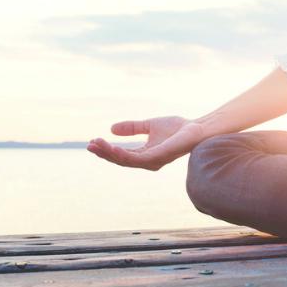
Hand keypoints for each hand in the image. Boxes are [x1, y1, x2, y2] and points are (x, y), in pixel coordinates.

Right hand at [87, 116, 205, 170]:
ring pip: (126, 160)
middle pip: (121, 160)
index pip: (122, 155)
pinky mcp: (158, 158)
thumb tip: (111, 129)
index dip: (107, 149)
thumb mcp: (149, 125)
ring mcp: (153, 161)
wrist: (196, 128)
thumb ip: (132, 128)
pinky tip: (114, 148)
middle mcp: (148, 161)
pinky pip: (137, 159)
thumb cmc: (178, 128)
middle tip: (90, 145)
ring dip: (110, 153)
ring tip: (97, 144)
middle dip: (104, 153)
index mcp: (145, 155)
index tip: (93, 141)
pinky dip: (124, 154)